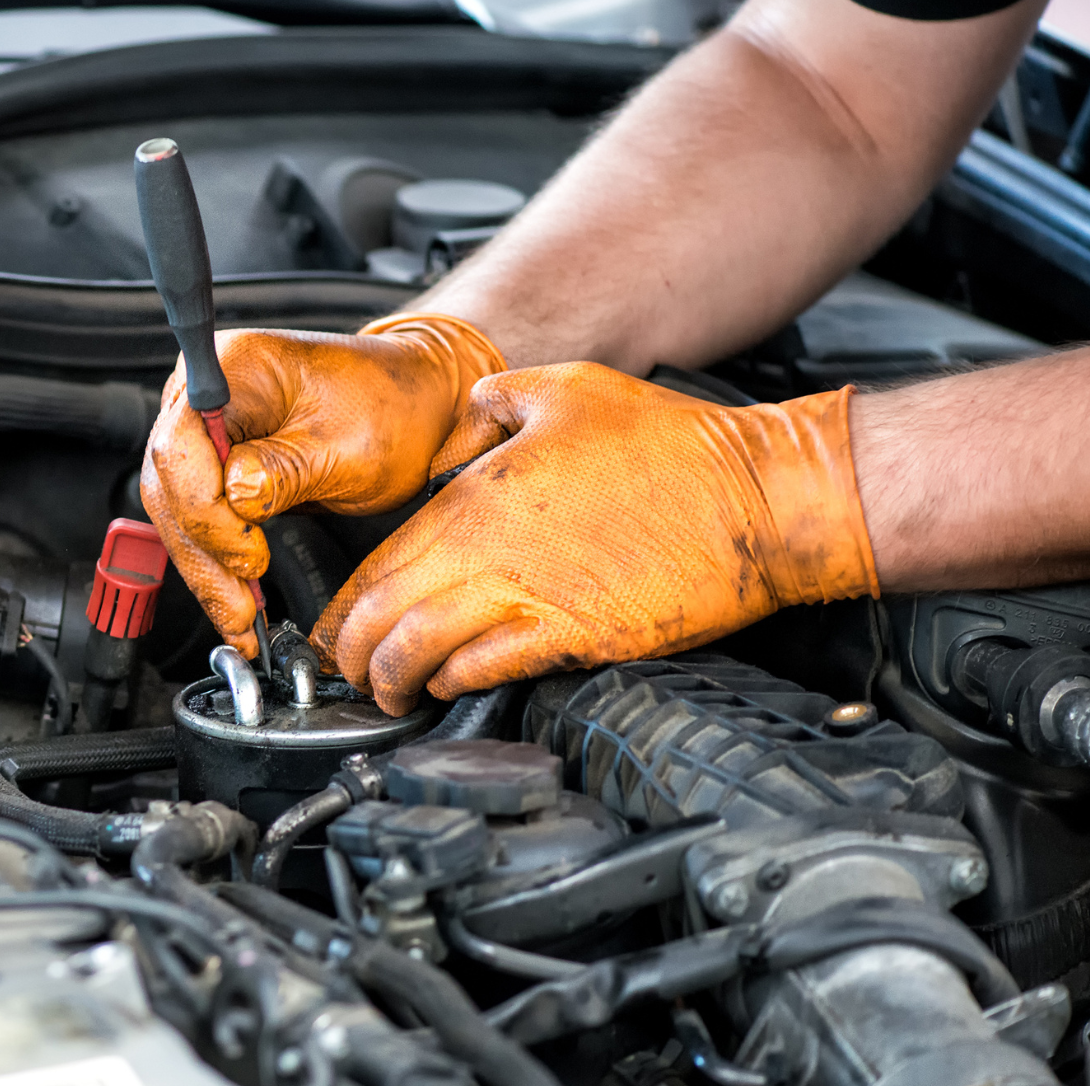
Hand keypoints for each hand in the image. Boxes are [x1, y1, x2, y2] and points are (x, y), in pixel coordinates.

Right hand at [139, 313, 504, 656]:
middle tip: (239, 608)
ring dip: (206, 570)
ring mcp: (206, 430)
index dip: (206, 510)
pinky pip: (199, 520)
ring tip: (239, 619)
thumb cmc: (392, 408)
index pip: (182, 445)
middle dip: (204, 553)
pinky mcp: (216, 466)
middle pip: (171, 484)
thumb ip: (285, 470)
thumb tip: (235, 498)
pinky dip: (216, 563)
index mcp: (235, 367)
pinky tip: (235, 599)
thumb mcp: (349, 446)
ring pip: (176, 512)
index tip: (248, 555)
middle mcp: (206, 394)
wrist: (415, 406)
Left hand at [309, 363, 879, 714]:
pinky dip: (455, 683)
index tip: (333, 627)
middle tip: (347, 672)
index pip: (377, 562)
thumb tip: (461, 417)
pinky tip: (448, 686)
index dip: (343, 606)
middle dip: (351, 655)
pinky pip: (489, 670)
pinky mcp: (575, 636)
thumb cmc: (672, 445)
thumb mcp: (564, 389)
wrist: (757, 497)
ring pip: (422, 652)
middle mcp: (490, 551)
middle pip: (384, 616)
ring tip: (388, 693)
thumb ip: (492, 403)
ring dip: (393, 680)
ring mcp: (531, 597)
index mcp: (476, 496)